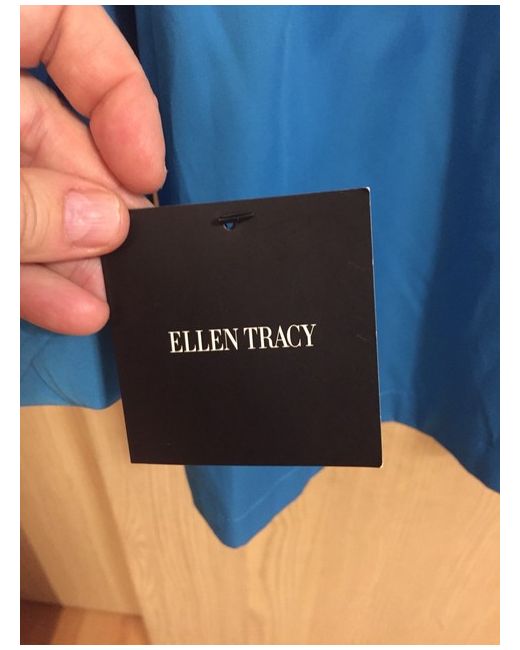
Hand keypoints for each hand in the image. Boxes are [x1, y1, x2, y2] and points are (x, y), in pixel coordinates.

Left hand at [20, 6, 165, 334]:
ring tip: (109, 298)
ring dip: (73, 254)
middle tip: (134, 253)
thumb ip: (26, 203)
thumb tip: (104, 224)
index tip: (145, 162)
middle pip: (54, 131)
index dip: (117, 89)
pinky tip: (70, 309)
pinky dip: (31, 273)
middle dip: (100, 201)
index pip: (60, 24)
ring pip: (30, 195)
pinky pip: (1, 233)